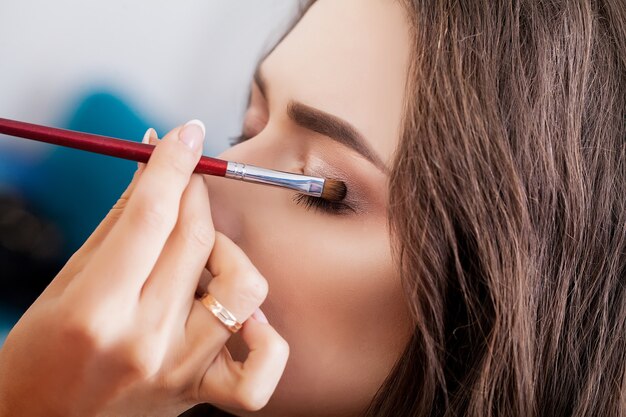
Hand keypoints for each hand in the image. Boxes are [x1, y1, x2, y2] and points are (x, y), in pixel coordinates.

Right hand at [0, 122, 288, 416]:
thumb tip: (155, 167)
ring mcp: (178, 372)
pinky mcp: (199, 394)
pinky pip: (262, 372)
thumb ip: (119, 224)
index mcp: (95, 310)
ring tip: (201, 258)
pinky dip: (264, 337)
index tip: (187, 133)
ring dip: (227, 253)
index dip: (172, 163)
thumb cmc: (42, 353)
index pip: (150, 216)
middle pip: (196, 239)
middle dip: (194, 191)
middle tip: (184, 180)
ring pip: (242, 286)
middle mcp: (143, 342)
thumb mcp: (67, 282)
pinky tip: (240, 317)